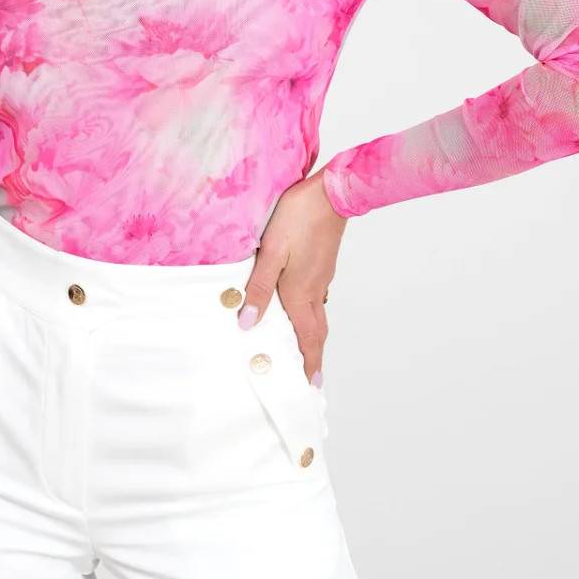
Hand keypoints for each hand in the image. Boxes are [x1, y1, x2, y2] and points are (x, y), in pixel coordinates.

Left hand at [237, 169, 347, 385]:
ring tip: (305, 350)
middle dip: (314, 356)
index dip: (308, 362)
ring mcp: (322, 277)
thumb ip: (258, 287)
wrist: (332, 194)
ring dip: (313, 337)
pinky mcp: (323, 264)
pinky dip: (311, 315)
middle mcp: (314, 289)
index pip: (306, 337)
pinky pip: (318, 299)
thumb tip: (247, 323)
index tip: (310, 385)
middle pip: (317, 331)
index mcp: (300, 292)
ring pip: (318, 314)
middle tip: (311, 377)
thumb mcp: (271, 252)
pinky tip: (300, 309)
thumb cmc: (298, 218)